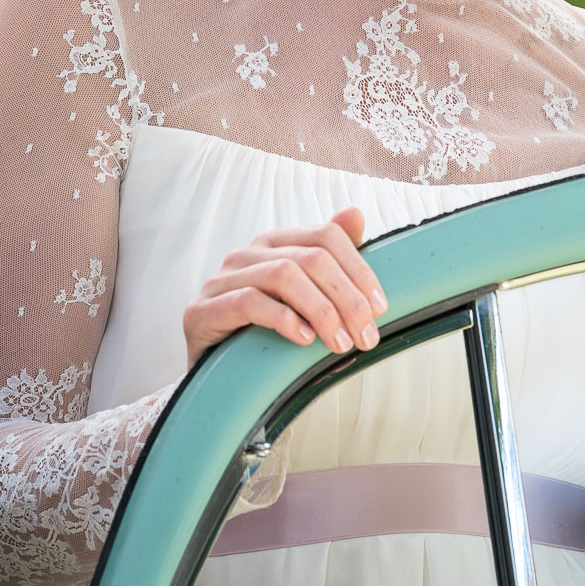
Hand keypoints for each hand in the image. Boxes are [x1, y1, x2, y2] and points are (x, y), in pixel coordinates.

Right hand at [182, 209, 384, 365]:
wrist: (212, 372)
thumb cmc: (261, 331)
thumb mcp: (301, 297)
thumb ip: (329, 257)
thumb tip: (357, 213)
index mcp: (275, 243)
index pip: (326, 236)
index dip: (359, 270)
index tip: (380, 308)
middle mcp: (247, 254)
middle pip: (311, 258)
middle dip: (348, 298)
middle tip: (366, 335)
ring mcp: (222, 280)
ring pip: (284, 275)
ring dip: (322, 310)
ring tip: (341, 343)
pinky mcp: (203, 310)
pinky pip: (249, 302)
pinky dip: (284, 319)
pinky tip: (304, 341)